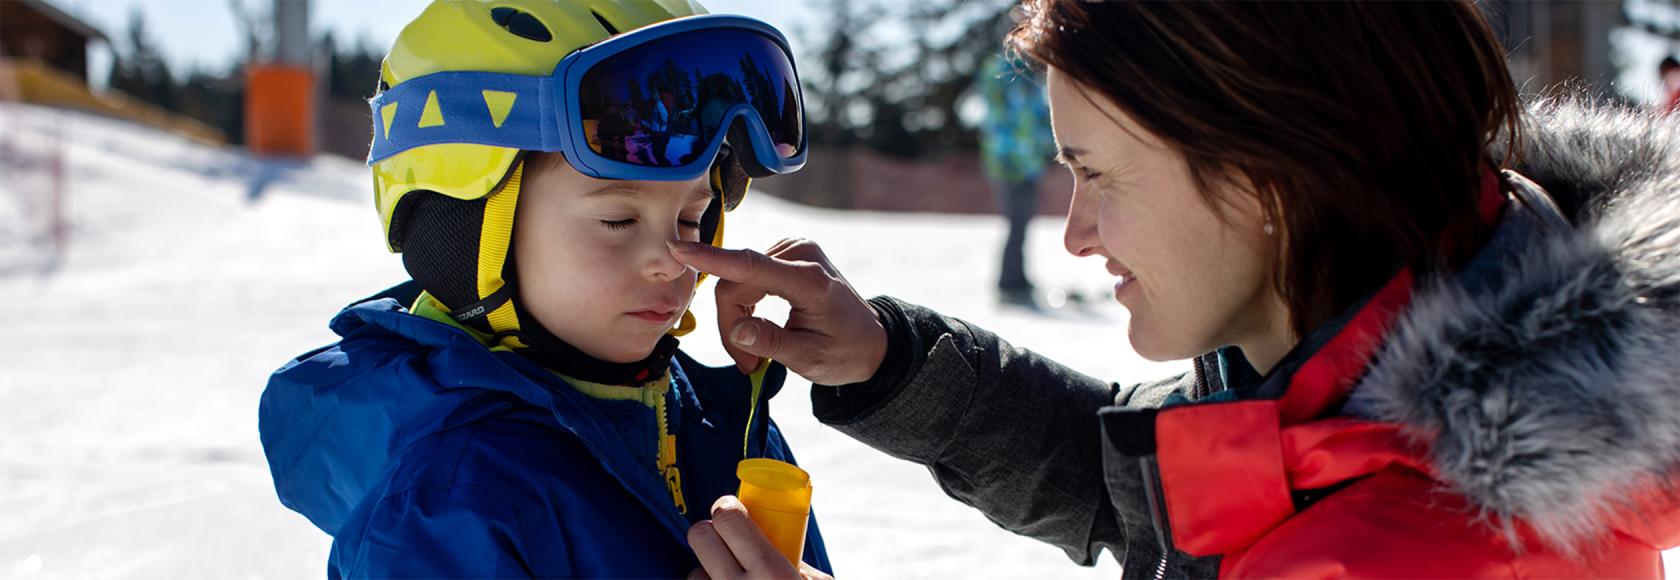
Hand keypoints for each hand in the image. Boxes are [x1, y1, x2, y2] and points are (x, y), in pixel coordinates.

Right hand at [668, 238, 887, 384]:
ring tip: (757, 353)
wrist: (871, 341)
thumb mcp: (809, 360)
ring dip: (738, 319)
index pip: (751, 266)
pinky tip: (760, 326)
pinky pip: (747, 276)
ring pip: (737, 282)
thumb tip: (737, 330)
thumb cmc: (843, 353)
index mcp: (809, 281)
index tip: (678, 248)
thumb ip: (772, 343)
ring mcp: (794, 250)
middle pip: (737, 284)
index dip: (711, 259)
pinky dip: (746, 305)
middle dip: (733, 325)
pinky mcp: (787, 253)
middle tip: (748, 364)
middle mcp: (801, 255)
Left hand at [686, 496, 832, 579]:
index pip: (729, 518)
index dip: (727, 507)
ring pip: (694, 572)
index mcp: (771, 572)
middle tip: (726, 536)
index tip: (732, 508)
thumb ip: (799, 560)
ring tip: (731, 578)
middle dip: (710, 531)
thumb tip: (779, 540)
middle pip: (700, 536)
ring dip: (708, 571)